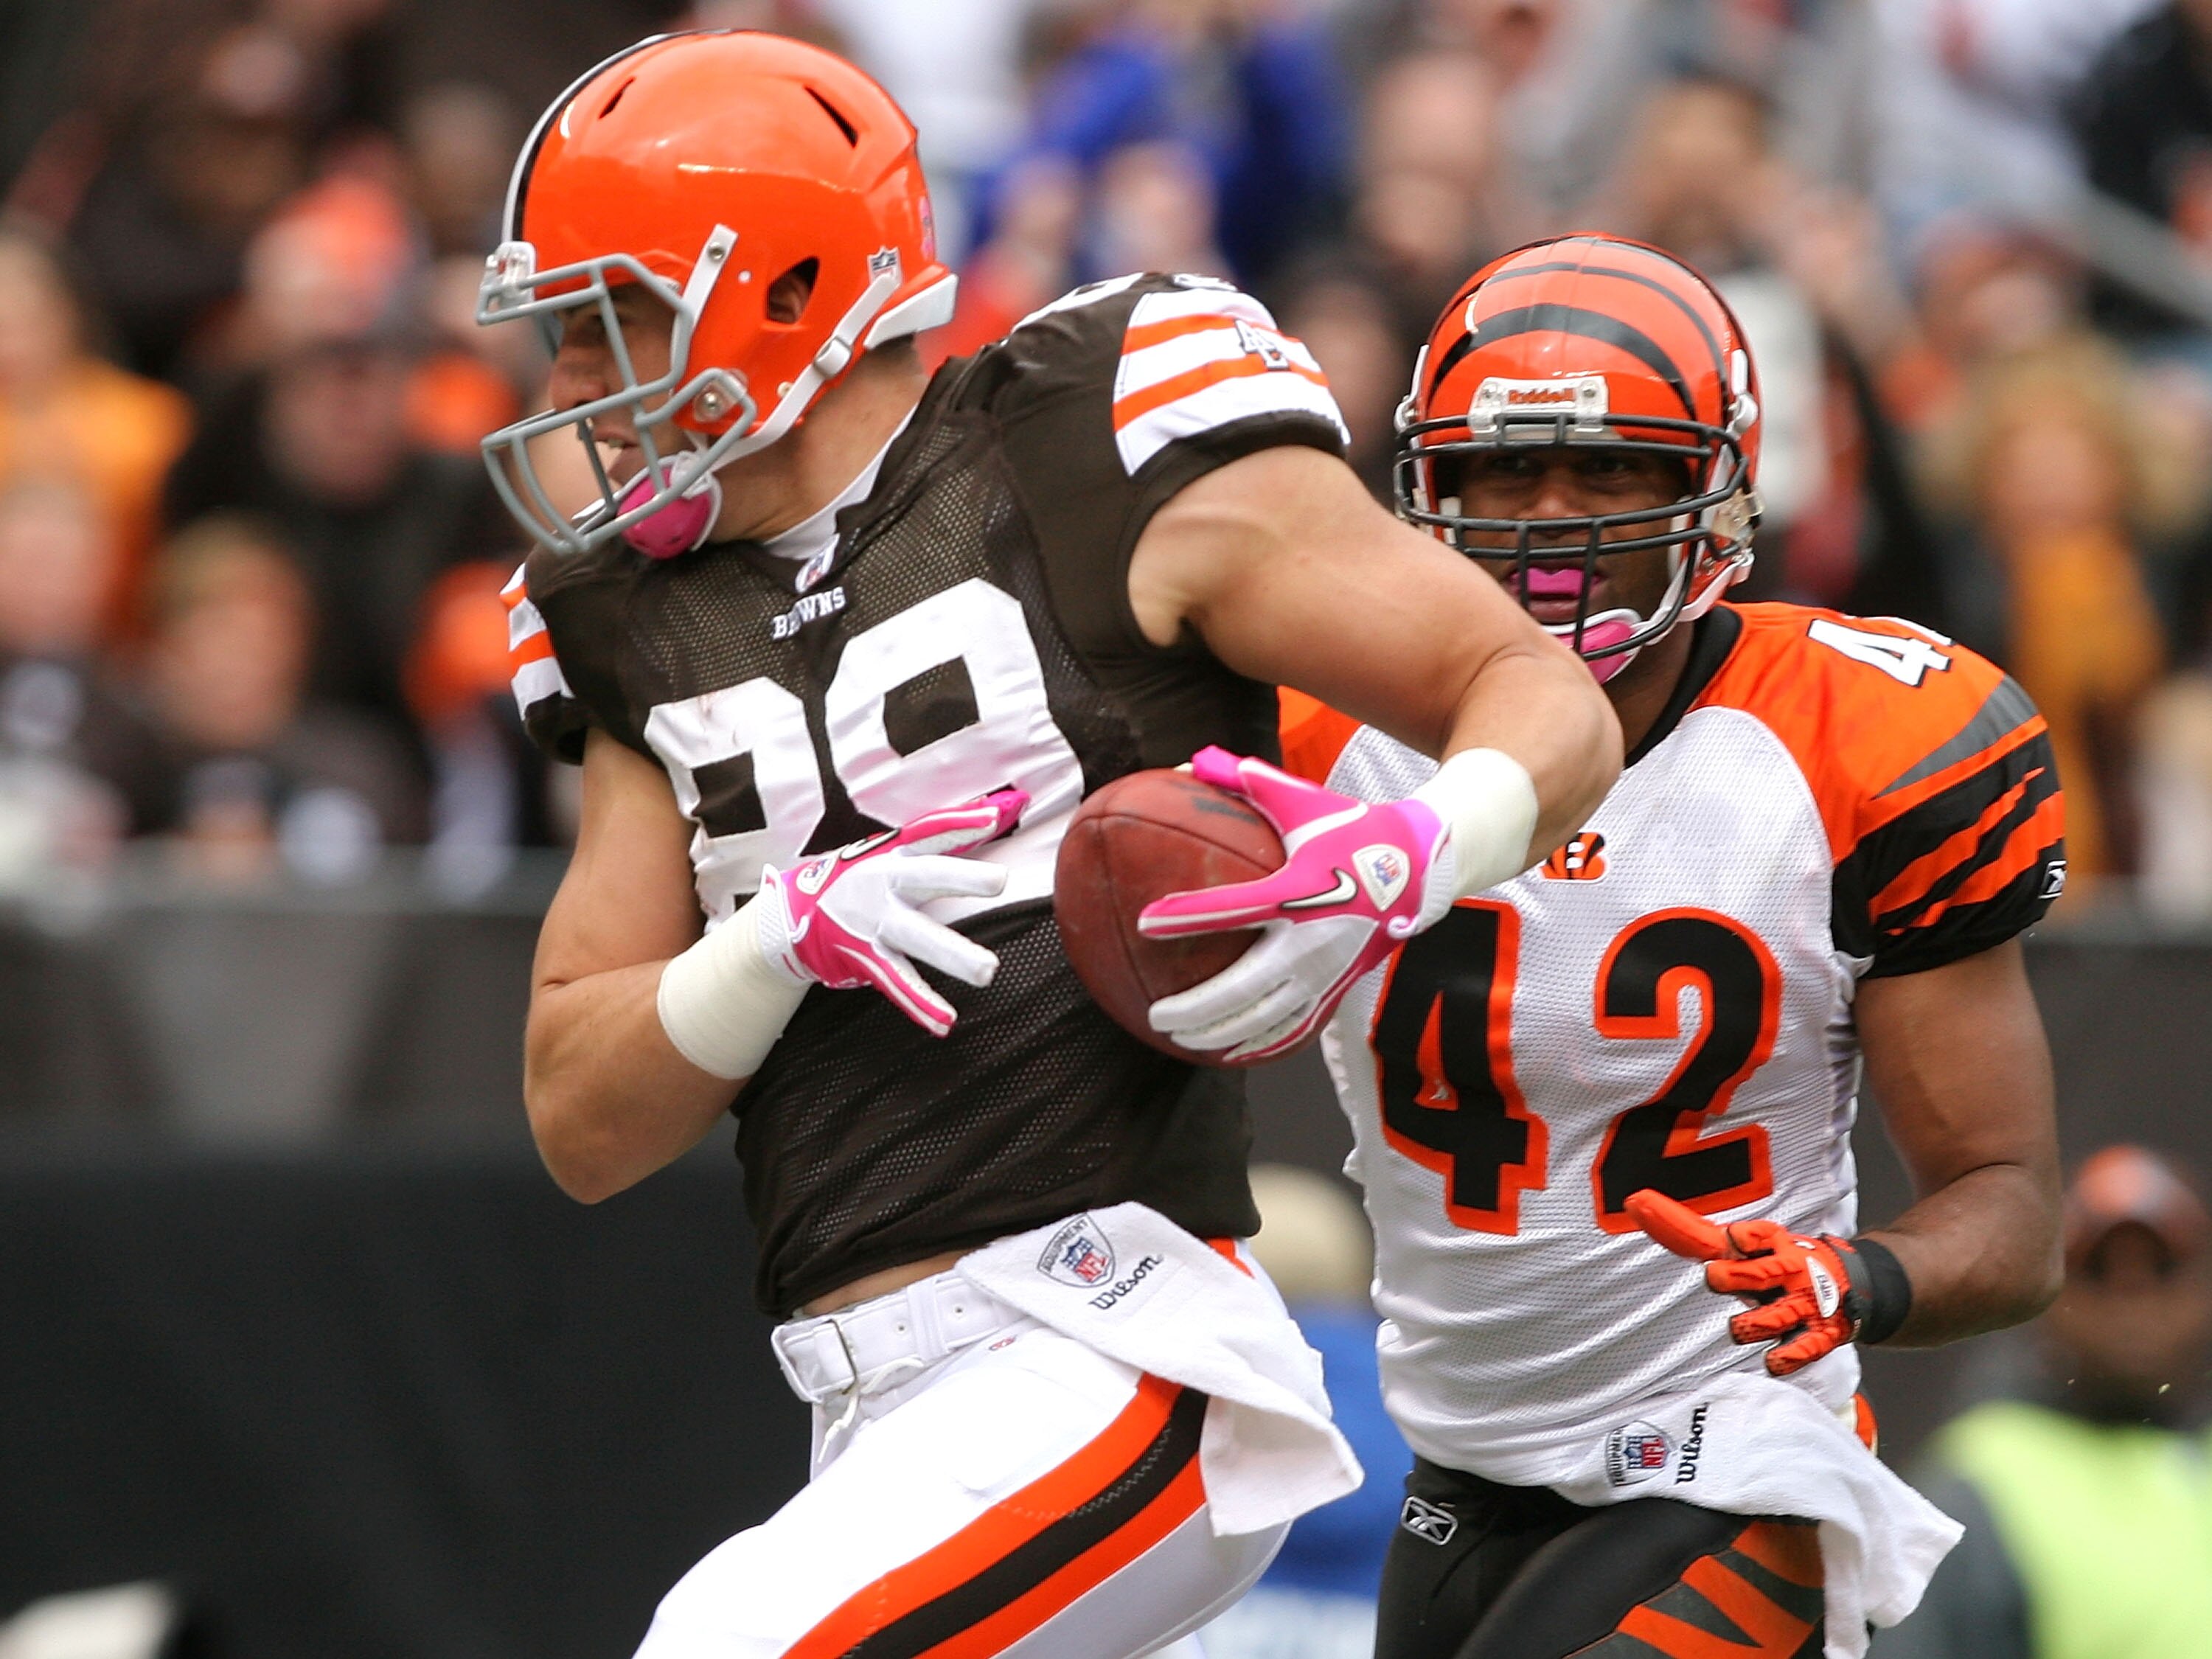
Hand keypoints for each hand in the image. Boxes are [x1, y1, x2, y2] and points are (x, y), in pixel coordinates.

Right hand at [756, 790, 1027, 1037]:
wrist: (793, 917)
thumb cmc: (856, 880)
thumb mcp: (889, 852)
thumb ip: (943, 835)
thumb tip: (999, 811)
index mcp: (894, 856)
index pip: (930, 833)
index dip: (960, 822)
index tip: (994, 817)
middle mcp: (886, 886)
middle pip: (927, 877)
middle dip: (962, 878)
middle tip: (1000, 880)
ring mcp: (876, 925)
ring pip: (919, 939)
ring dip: (953, 955)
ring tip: (987, 971)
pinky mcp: (867, 960)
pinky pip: (899, 985)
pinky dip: (921, 1005)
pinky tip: (945, 1023)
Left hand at [1136, 746, 1450, 1062]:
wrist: (1421, 868)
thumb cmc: (1353, 829)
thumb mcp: (1305, 801)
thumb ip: (1251, 780)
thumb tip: (1197, 759)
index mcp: (1297, 891)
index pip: (1232, 908)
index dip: (1188, 915)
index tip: (1144, 923)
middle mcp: (1311, 941)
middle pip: (1242, 990)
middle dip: (1194, 1009)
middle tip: (1154, 1016)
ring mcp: (1326, 972)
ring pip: (1266, 1020)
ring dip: (1221, 1036)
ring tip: (1182, 1040)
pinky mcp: (1339, 989)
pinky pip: (1296, 1028)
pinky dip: (1261, 1044)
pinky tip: (1232, 1050)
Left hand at [1625, 1189, 1872, 1377]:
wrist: (1853, 1285)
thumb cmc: (1779, 1263)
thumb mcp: (1745, 1244)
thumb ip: (1692, 1233)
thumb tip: (1635, 1203)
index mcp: (1764, 1243)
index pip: (1731, 1235)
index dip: (1706, 1232)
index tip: (1695, 1227)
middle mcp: (1785, 1269)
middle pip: (1755, 1275)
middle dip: (1731, 1277)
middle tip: (1714, 1277)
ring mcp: (1804, 1304)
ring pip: (1773, 1318)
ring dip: (1752, 1325)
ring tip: (1739, 1328)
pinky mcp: (1820, 1335)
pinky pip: (1801, 1351)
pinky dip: (1784, 1358)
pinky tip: (1772, 1360)